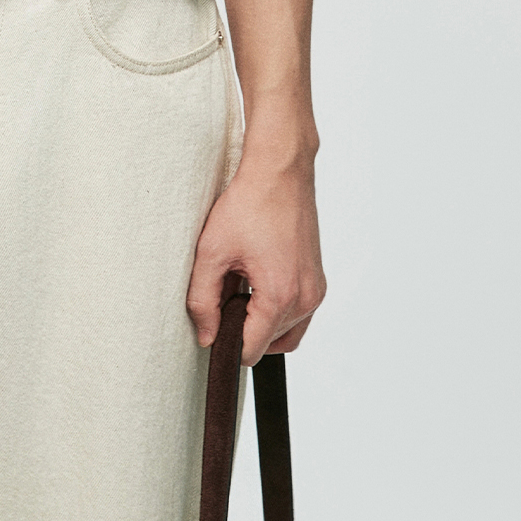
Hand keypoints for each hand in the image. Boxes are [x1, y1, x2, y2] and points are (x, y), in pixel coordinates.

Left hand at [187, 151, 326, 364]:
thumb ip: (202, 300)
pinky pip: (298, 314)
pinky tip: (256, 281)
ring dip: (261, 322)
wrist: (279, 170)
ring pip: (286, 332)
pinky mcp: (318, 280)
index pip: (251, 350)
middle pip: (269, 343)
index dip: (226, 342)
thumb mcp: (212, 251)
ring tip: (240, 287)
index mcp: (281, 296)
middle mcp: (306, 299)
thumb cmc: (249, 203)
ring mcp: (316, 290)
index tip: (212, 321)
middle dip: (243, 328)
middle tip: (223, 294)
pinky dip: (277, 309)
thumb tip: (206, 335)